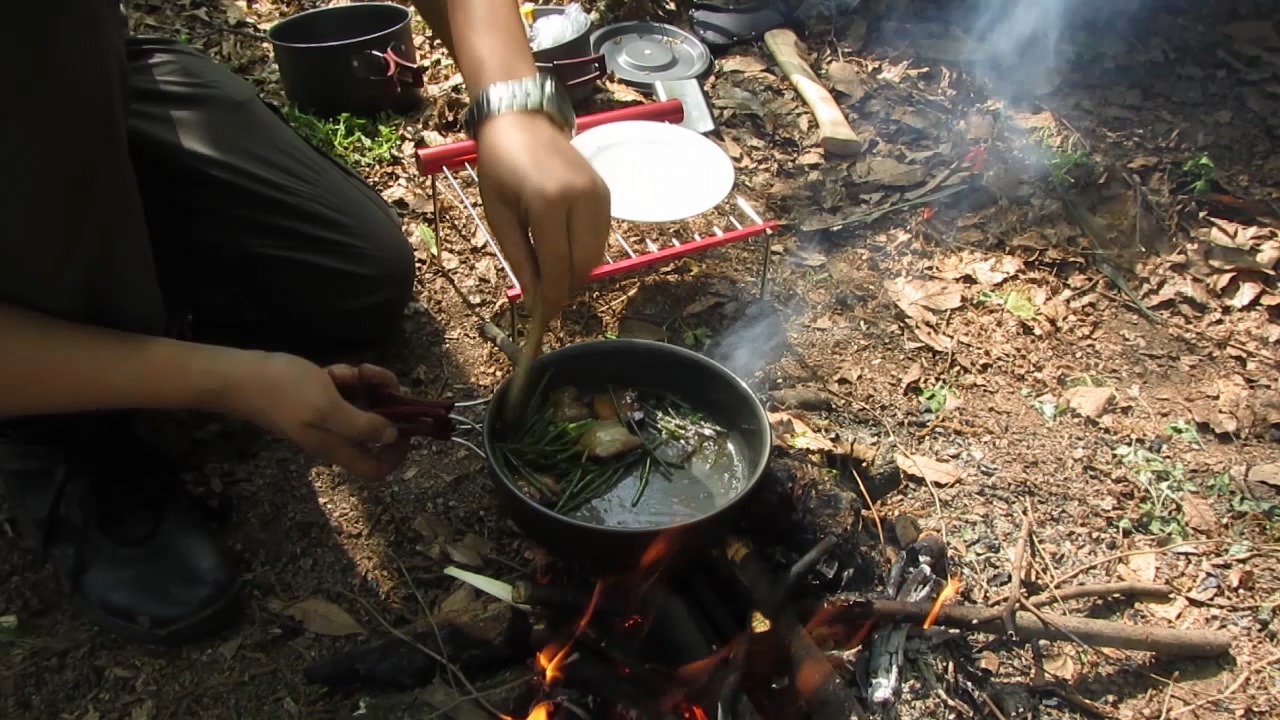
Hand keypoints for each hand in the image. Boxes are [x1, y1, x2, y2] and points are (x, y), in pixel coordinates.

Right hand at [219, 352, 410, 480]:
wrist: (240, 376)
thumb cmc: (283, 392)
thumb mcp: (328, 408)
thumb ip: (361, 426)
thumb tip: (392, 437)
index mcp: (337, 446)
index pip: (376, 469)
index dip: (397, 455)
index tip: (407, 428)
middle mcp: (335, 435)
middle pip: (375, 430)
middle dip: (386, 404)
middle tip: (381, 382)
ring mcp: (325, 415)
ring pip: (362, 404)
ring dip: (367, 385)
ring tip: (358, 370)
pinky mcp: (317, 396)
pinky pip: (344, 389)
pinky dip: (345, 377)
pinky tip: (334, 369)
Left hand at [476, 111, 610, 318]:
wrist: (521, 121)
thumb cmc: (500, 166)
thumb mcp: (498, 214)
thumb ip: (519, 257)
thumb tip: (535, 298)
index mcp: (548, 204)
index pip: (557, 266)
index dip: (552, 297)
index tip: (544, 316)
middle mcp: (580, 199)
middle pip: (583, 265)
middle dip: (565, 287)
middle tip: (546, 296)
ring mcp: (598, 195)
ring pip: (596, 254)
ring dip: (576, 271)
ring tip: (552, 270)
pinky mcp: (606, 193)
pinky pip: (602, 237)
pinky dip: (585, 251)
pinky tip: (564, 248)